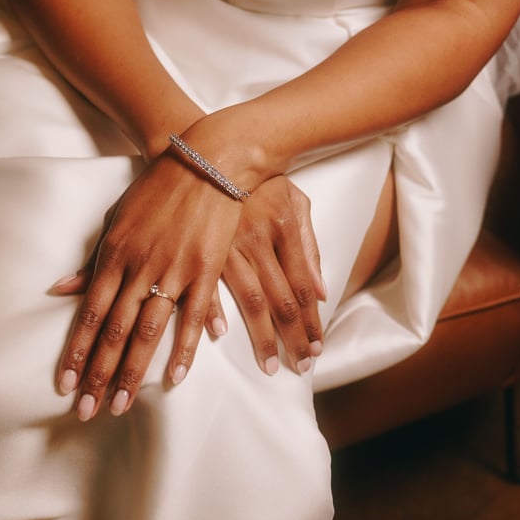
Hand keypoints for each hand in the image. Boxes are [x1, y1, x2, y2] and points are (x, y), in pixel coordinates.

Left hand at [51, 153, 242, 419]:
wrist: (205, 163)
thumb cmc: (155, 193)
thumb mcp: (115, 222)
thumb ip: (91, 263)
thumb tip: (58, 290)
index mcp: (114, 257)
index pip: (90, 315)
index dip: (76, 352)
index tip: (65, 385)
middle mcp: (139, 269)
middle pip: (114, 333)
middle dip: (97, 375)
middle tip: (85, 411)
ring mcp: (173, 272)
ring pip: (147, 332)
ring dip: (131, 373)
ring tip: (119, 405)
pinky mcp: (204, 273)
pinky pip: (191, 319)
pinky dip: (182, 351)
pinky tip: (171, 380)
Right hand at [206, 176, 325, 375]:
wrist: (206, 151)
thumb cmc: (256, 178)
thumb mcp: (292, 200)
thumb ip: (309, 246)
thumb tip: (322, 293)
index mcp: (283, 226)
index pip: (303, 285)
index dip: (312, 321)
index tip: (317, 350)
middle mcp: (258, 239)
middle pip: (282, 301)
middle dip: (294, 338)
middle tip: (301, 368)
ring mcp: (226, 244)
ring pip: (250, 300)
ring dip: (262, 338)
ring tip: (270, 366)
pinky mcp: (196, 247)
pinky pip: (205, 284)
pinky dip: (212, 309)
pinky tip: (219, 335)